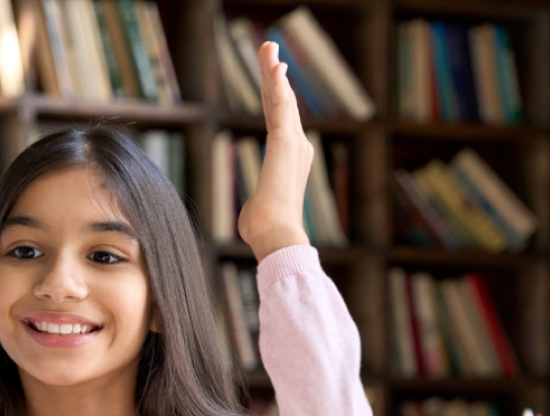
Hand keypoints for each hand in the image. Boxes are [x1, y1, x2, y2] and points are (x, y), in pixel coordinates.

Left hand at [236, 41, 313, 260]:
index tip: (275, 75)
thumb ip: (259, 202)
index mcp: (290, 158)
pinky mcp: (284, 141)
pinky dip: (278, 83)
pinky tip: (275, 65)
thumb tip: (253, 219)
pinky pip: (281, 104)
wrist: (276, 235)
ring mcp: (293, 141)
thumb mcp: (260, 207)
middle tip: (269, 48)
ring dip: (273, 70)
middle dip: (274, 74)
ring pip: (281, 97)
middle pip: (281, 102)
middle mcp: (296, 145)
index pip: (281, 119)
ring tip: (267, 45)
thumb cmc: (265, 228)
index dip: (277, 95)